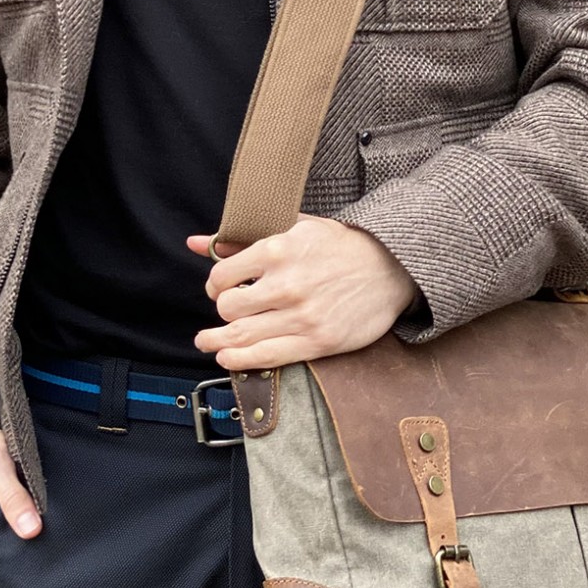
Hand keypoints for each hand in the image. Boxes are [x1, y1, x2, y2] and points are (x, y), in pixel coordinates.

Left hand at [184, 212, 419, 370]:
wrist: (390, 266)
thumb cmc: (340, 245)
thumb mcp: (294, 228)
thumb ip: (244, 237)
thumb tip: (197, 242)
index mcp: (278, 250)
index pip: (223, 275)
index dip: (215, 284)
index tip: (220, 288)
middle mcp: (286, 284)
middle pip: (229, 308)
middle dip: (222, 310)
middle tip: (227, 311)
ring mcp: (301, 316)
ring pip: (242, 335)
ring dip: (216, 341)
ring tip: (206, 341)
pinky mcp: (317, 342)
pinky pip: (268, 357)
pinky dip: (240, 360)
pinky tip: (227, 357)